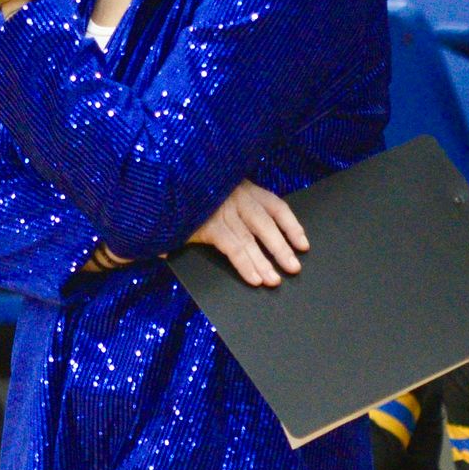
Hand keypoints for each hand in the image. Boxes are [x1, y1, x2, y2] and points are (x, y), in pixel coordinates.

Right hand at [187, 178, 308, 286]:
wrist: (165, 189)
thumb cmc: (194, 195)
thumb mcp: (220, 195)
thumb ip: (237, 212)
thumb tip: (254, 234)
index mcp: (244, 188)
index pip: (276, 207)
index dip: (292, 226)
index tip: (303, 244)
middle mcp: (237, 197)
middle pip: (266, 225)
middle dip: (281, 248)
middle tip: (294, 268)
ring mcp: (223, 211)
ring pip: (250, 241)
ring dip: (264, 263)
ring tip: (274, 281)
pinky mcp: (210, 227)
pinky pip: (234, 249)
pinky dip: (246, 265)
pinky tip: (255, 278)